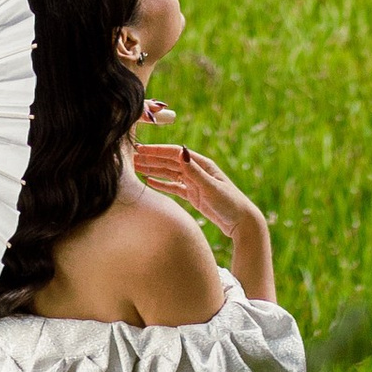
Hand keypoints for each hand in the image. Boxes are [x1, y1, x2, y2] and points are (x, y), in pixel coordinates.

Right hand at [133, 140, 263, 245]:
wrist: (241, 222)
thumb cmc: (229, 203)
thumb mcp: (211, 186)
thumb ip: (194, 171)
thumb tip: (180, 151)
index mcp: (202, 164)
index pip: (174, 153)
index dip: (157, 151)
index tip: (139, 149)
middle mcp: (196, 171)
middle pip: (169, 162)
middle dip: (150, 159)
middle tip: (130, 157)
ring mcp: (194, 183)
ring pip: (169, 173)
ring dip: (153, 169)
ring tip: (135, 167)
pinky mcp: (193, 195)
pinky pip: (173, 187)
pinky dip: (161, 183)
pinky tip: (148, 181)